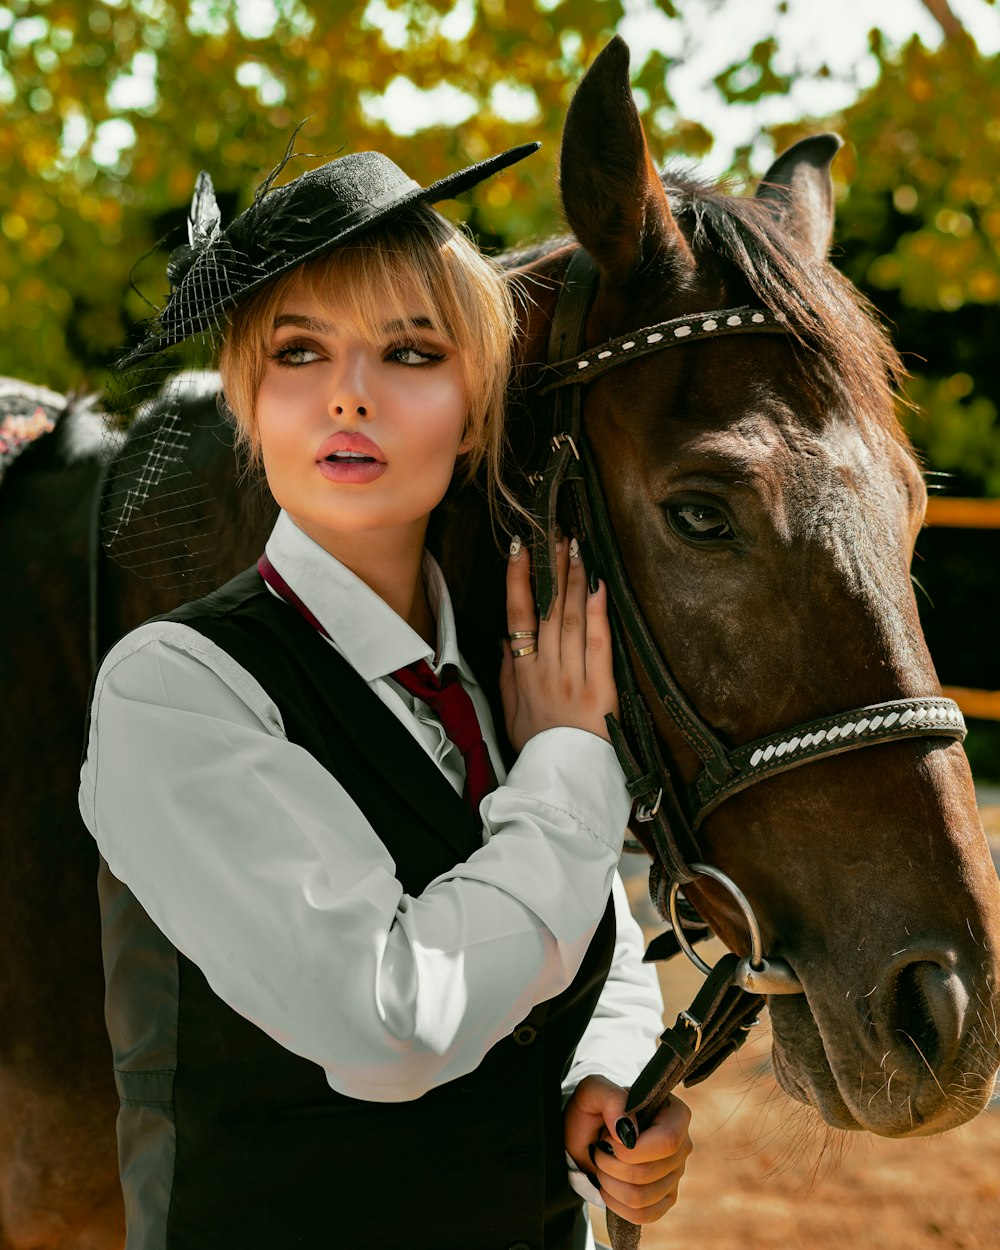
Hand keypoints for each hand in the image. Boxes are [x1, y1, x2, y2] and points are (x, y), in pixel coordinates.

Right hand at [499, 534, 617, 751]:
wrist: (563, 782)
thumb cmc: (538, 749)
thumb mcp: (510, 714)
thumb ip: (507, 674)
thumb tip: (505, 640)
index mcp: (523, 674)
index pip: (516, 617)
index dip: (517, 581)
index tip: (520, 551)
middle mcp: (546, 670)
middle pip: (545, 609)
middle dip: (550, 568)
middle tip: (554, 534)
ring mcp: (573, 677)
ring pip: (571, 618)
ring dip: (573, 580)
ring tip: (575, 548)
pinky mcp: (600, 688)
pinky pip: (598, 644)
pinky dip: (598, 613)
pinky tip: (598, 586)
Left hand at [564, 1075, 692, 1224]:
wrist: (586, 1134)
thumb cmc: (593, 1108)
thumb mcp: (593, 1091)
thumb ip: (611, 1098)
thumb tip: (627, 1129)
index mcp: (674, 1113)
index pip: (667, 1142)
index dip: (632, 1149)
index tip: (608, 1139)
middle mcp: (682, 1145)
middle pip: (649, 1173)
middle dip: (611, 1164)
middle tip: (600, 1148)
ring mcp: (675, 1175)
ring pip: (642, 1197)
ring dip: (609, 1183)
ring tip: (603, 1163)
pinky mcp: (665, 1199)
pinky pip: (643, 1215)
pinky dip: (616, 1203)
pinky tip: (608, 1185)